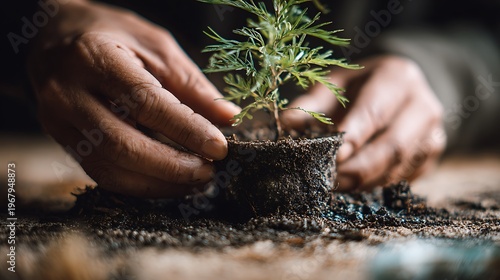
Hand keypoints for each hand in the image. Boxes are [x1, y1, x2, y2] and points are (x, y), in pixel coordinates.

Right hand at [27, 1, 238, 196]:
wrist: (54, 38)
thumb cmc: (112, 36)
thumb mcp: (156, 46)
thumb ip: (190, 83)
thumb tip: (228, 118)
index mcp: (95, 58)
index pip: (145, 102)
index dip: (186, 129)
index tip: (219, 147)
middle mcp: (68, 93)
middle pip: (123, 145)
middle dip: (172, 166)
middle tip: (209, 172)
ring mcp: (60, 122)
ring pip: (110, 168)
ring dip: (159, 183)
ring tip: (195, 181)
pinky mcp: (63, 141)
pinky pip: (102, 173)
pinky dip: (140, 184)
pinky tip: (169, 181)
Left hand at [283, 56, 445, 190]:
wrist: (396, 88)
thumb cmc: (358, 85)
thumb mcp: (334, 83)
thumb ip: (310, 103)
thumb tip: (285, 123)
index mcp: (397, 77)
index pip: (375, 111)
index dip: (354, 136)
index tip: (333, 157)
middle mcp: (423, 104)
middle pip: (393, 145)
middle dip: (359, 168)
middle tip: (331, 182)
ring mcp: (432, 131)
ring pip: (400, 166)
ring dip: (367, 181)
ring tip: (338, 185)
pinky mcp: (431, 154)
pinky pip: (405, 177)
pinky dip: (378, 184)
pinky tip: (357, 184)